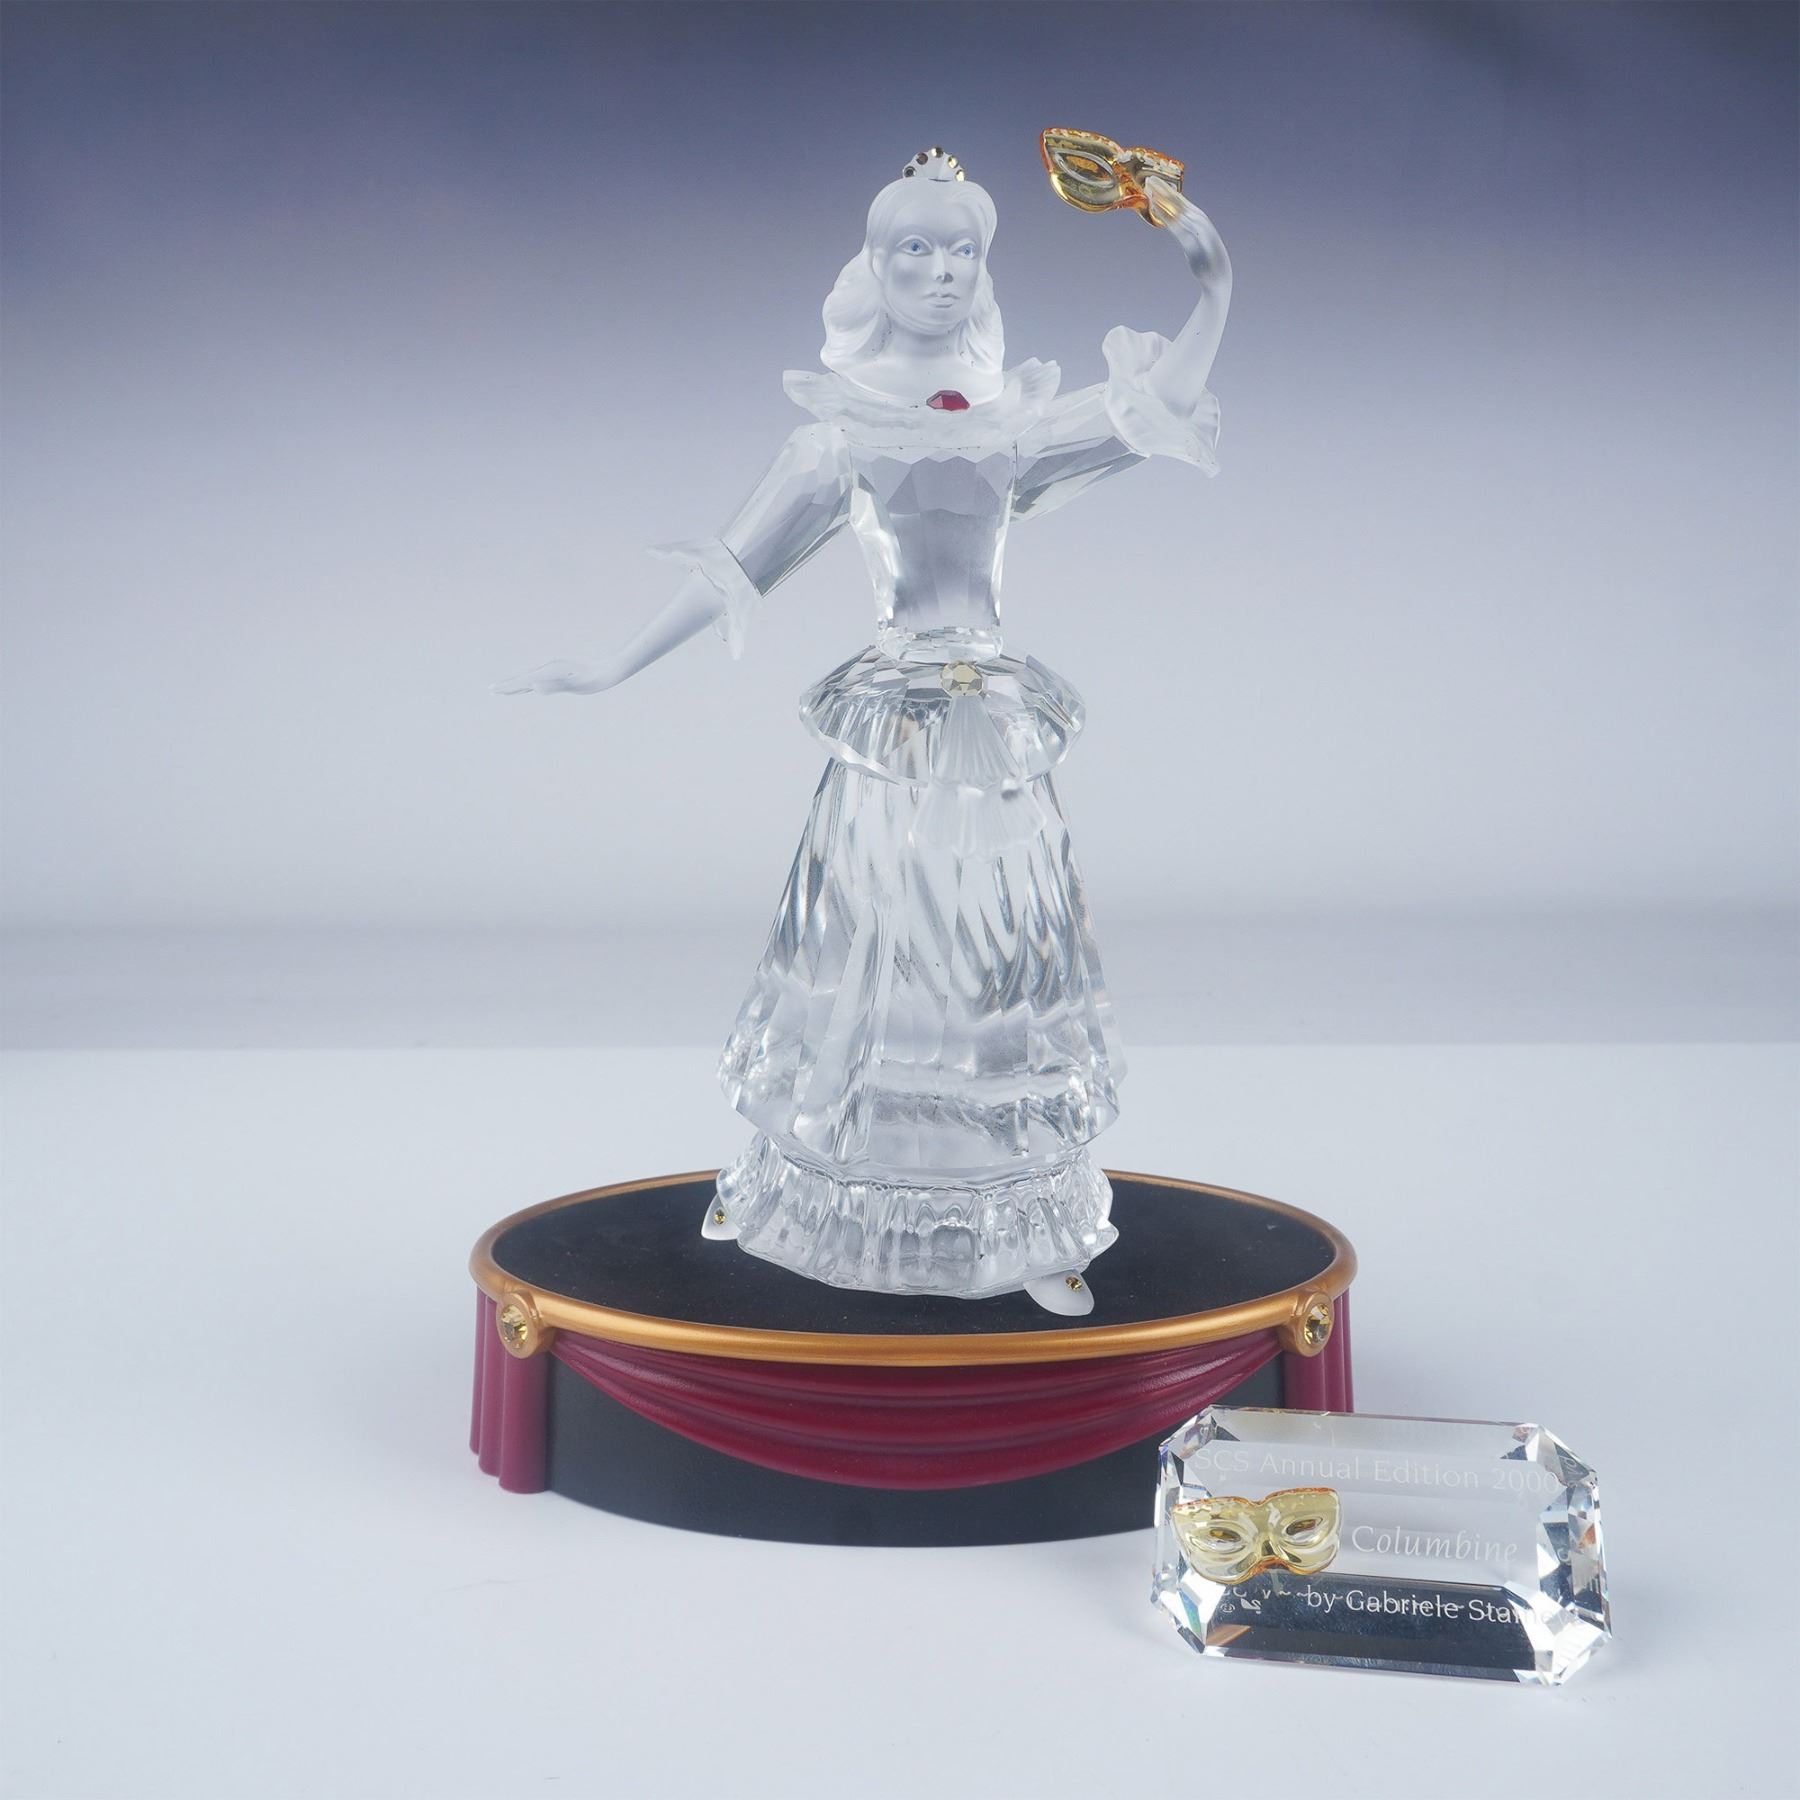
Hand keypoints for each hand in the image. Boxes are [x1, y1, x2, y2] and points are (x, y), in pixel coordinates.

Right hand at [492, 656, 620, 696]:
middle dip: (508, 685)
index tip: (492, 690)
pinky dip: (532, 683)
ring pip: (532, 678)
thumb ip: (554, 686)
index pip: (523, 681)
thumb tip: (534, 687)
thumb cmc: (593, 679)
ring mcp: (556, 670)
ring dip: (519, 684)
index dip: (507, 687)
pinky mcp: (563, 673)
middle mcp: (550, 668)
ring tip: (507, 689)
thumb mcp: (575, 685)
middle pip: (524, 678)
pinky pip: (542, 679)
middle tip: (492, 689)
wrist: (609, 670)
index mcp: (549, 672)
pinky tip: (532, 687)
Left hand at [1144, 174, 1225, 283]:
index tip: (1155, 183)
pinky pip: (1176, 224)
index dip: (1168, 191)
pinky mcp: (1193, 241)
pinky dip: (1165, 214)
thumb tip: (1173, 224)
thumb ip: (1184, 233)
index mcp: (1198, 219)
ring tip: (1150, 188)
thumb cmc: (1205, 262)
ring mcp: (1197, 229)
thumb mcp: (1192, 245)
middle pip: (1178, 201)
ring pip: (1177, 209)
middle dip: (1164, 189)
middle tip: (1149, 179)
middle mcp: (1198, 220)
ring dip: (1163, 197)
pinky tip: (1155, 207)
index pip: (1181, 202)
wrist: (1217, 277)